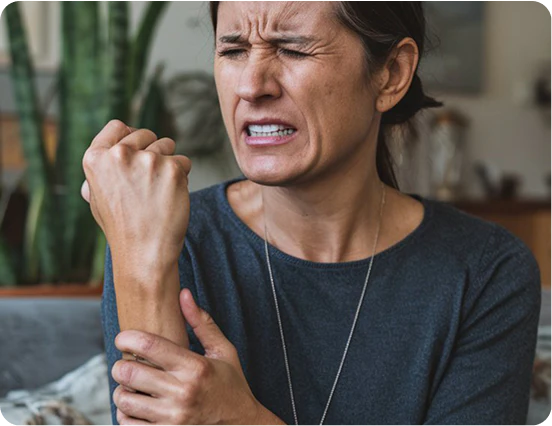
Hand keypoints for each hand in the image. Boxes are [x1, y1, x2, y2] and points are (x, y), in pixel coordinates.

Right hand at [81, 120, 191, 264]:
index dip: (130, 135)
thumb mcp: (98, 196)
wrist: (144, 252)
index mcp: (95, 158)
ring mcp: (147, 160)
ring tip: (159, 190)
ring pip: (167, 145)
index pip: (117, 126)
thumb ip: (103, 170)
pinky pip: (184, 161)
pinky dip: (182, 176)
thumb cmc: (122, 227)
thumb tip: (114, 149)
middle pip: (145, 134)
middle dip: (152, 151)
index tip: (137, 149)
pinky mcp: (172, 169)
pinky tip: (171, 195)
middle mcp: (119, 155)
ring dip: (168, 162)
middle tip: (150, 181)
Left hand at [112, 288, 261, 424]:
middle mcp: (182, 392)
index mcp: (195, 367)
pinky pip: (128, 424)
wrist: (241, 424)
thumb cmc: (231, 384)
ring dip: (122, 390)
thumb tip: (183, 293)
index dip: (127, 337)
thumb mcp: (223, 350)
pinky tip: (137, 406)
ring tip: (132, 385)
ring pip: (124, 399)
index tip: (123, 338)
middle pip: (130, 372)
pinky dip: (126, 414)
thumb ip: (201, 322)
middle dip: (121, 364)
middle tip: (126, 362)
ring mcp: (173, 417)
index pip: (149, 345)